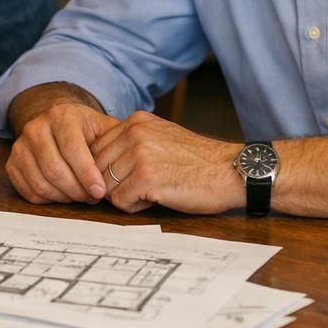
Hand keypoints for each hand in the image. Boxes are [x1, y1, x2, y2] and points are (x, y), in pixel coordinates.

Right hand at [6, 99, 120, 203]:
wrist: (57, 123)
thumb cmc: (85, 131)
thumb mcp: (104, 128)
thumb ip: (117, 143)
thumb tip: (132, 163)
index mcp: (60, 115)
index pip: (71, 148)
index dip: (87, 174)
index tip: (100, 191)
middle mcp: (35, 127)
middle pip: (54, 169)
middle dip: (76, 189)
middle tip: (92, 197)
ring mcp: (20, 146)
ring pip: (40, 183)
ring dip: (64, 196)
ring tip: (80, 195)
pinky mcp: (12, 164)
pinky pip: (28, 191)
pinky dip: (49, 200)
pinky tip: (64, 195)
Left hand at [90, 111, 240, 213]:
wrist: (230, 171)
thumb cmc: (198, 160)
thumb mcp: (161, 136)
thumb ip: (132, 141)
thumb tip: (99, 161)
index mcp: (135, 121)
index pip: (97, 147)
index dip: (107, 168)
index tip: (126, 177)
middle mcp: (134, 133)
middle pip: (97, 167)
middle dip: (113, 183)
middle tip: (139, 188)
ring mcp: (139, 154)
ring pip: (106, 186)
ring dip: (125, 195)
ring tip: (150, 193)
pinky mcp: (146, 178)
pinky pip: (120, 201)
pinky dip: (134, 206)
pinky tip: (155, 199)